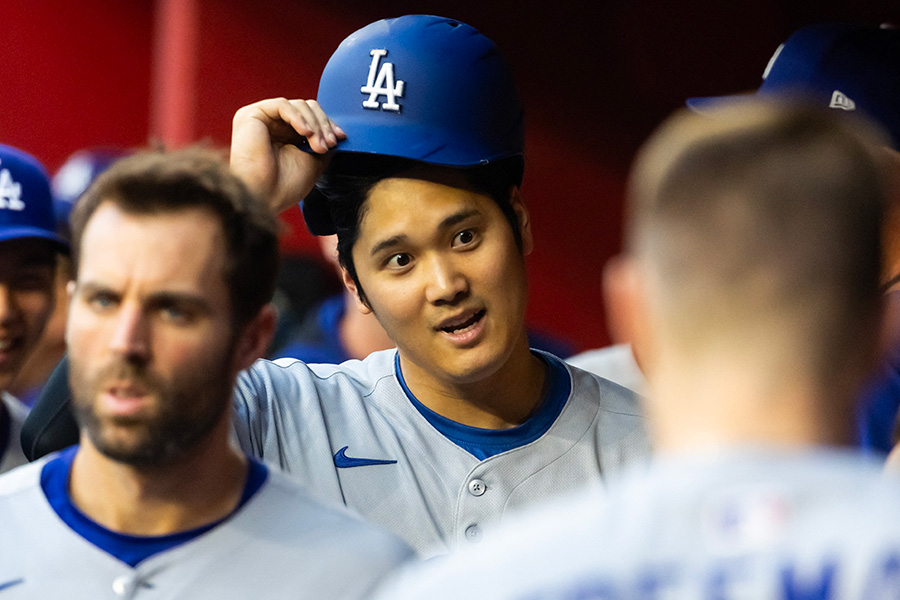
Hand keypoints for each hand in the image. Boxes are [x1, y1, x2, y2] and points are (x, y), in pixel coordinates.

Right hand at [230, 98, 345, 212]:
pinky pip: (282, 105)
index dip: (327, 125)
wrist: (265, 197)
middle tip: (329, 144)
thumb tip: (337, 132)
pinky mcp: (251, 115)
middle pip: (306, 108)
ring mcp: (262, 120)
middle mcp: (273, 126)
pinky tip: (306, 133)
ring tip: (318, 146)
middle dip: (323, 125)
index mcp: (285, 136)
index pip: (311, 118)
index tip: (341, 137)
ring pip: (298, 105)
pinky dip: (299, 117)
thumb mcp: (314, 161)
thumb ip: (323, 142)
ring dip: (314, 124)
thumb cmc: (284, 187)